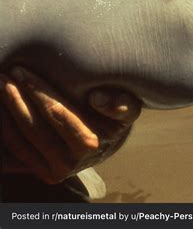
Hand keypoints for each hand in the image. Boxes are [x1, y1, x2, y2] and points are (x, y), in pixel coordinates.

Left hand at [0, 67, 141, 183]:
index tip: (23, 72)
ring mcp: (55, 171)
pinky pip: (16, 151)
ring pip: (22, 139)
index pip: (58, 114)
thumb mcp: (127, 108)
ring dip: (6, 111)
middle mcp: (71, 162)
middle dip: (16, 99)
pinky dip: (4, 129)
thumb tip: (97, 99)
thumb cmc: (114, 117)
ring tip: (0, 85)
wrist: (108, 143)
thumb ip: (121, 104)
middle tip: (4, 75)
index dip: (38, 92)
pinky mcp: (43, 174)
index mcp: (90, 143)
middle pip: (35, 127)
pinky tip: (1, 107)